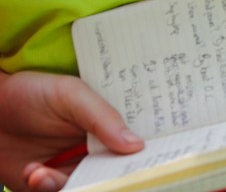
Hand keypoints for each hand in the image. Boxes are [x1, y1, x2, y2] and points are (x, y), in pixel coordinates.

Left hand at [0, 70, 143, 191]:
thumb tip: (137, 145)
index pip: (134, 142)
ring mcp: (71, 168)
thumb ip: (103, 118)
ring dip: (63, 184)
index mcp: (107, 124)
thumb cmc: (32, 93)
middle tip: (89, 173)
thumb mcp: (71, 96)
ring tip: (40, 172)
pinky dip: (45, 188)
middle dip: (105, 178)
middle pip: (113, 171)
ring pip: (87, 186)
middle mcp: (94, 149)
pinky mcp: (48, 184)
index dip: (140, 154)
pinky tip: (32, 172)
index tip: (143, 163)